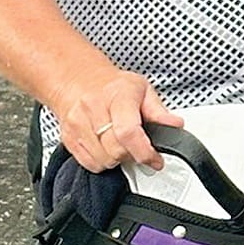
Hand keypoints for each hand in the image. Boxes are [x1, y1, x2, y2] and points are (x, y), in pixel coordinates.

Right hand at [50, 66, 183, 172]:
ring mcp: (78, 123)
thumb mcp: (142, 89)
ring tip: (121, 144)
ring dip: (117, 159)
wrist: (78, 80)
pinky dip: (102, 162)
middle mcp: (94, 108)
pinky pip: (89, 164)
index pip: (128, 131)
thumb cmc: (112, 86)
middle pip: (116, 150)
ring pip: (103, 160)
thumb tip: (175, 125)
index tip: (155, 159)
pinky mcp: (69, 137)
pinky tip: (106, 148)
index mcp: (117, 94)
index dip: (144, 152)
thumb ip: (159, 111)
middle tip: (138, 148)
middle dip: (132, 156)